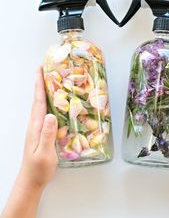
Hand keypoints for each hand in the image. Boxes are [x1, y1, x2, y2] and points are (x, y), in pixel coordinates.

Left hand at [2, 67, 57, 217]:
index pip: (38, 102)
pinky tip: (54, 103)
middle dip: (41, 84)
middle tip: (46, 70)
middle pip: (38, 100)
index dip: (39, 86)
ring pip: (41, 105)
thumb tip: (52, 115)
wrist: (31, 181)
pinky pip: (45, 113)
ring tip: (51, 81)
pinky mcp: (41, 133)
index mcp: (36, 127)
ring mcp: (37, 128)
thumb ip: (48, 135)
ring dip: (44, 92)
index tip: (40, 71)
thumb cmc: (38, 169)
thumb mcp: (45, 153)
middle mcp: (35, 125)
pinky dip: (48, 103)